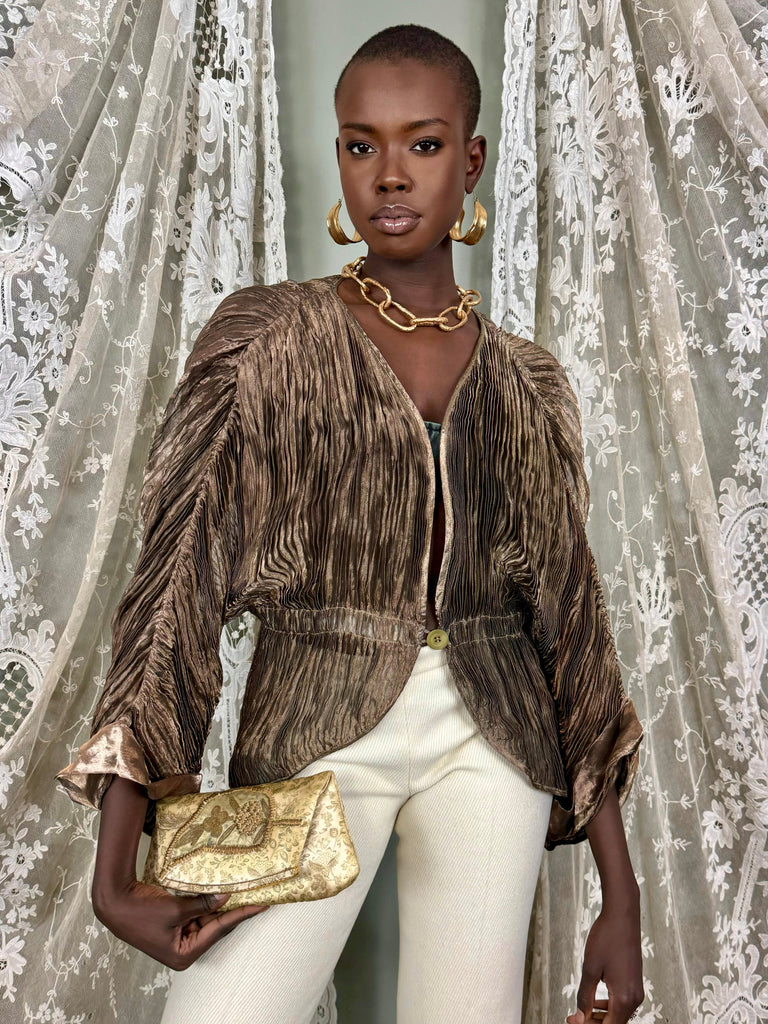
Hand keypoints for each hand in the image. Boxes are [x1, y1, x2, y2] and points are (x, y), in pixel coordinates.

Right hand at [92, 878, 269, 969]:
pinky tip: (221, 891)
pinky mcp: (175, 925)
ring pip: (208, 919)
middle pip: (216, 927)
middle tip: (258, 895)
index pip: (219, 930)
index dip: (241, 914)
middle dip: (234, 910)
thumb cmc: (141, 912)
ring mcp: (180, 938)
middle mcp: (184, 949)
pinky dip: (208, 903)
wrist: (115, 903)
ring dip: (221, 905)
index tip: (261, 904)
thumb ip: (203, 904)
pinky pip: (198, 913)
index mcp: (184, 955)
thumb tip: (226, 896)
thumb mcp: (176, 909)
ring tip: (244, 890)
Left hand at [565, 900, 643, 1023]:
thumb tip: (579, 1016)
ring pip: (618, 1015)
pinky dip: (608, 1006)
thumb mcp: (590, 968)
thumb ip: (584, 996)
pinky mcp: (635, 982)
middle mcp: (634, 998)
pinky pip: (622, 1003)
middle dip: (593, 1023)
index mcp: (624, 998)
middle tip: (573, 1017)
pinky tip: (594, 1000)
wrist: (623, 916)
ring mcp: (636, 990)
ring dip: (600, 1016)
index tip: (572, 1021)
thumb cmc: (607, 937)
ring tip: (581, 1011)